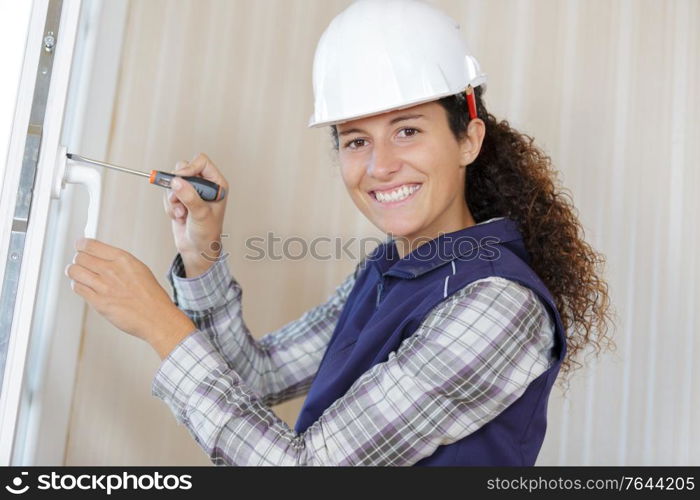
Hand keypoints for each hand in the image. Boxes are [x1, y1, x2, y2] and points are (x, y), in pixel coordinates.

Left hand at [65, 237, 196, 358]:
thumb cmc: (151, 296)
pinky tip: (86, 288)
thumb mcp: (138, 269)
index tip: (80, 248)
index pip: (90, 245)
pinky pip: (77, 288)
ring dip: (74, 273)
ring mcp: (104, 286)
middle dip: (79, 260)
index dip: (81, 246)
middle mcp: (112, 270)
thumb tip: (99, 256)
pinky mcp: (98, 302)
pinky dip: (78, 286)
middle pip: (80, 257)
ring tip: (80, 276)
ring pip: (74, 271)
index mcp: (123, 259)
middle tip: (82, 265)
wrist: (156, 317)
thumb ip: (118, 262)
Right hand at [163, 153, 228, 276]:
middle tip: (178, 198)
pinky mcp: (180, 198)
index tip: (180, 179)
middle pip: (184, 168)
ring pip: (172, 182)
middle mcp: (204, 185)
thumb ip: (190, 197)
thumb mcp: (201, 214)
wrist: (197, 249)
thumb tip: (177, 181)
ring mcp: (191, 191)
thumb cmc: (208, 233)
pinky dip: (170, 206)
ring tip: (182, 213)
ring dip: (173, 199)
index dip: (189, 168)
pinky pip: (167, 194)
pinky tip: (179, 217)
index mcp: (217, 184)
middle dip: (177, 186)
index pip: (202, 162)